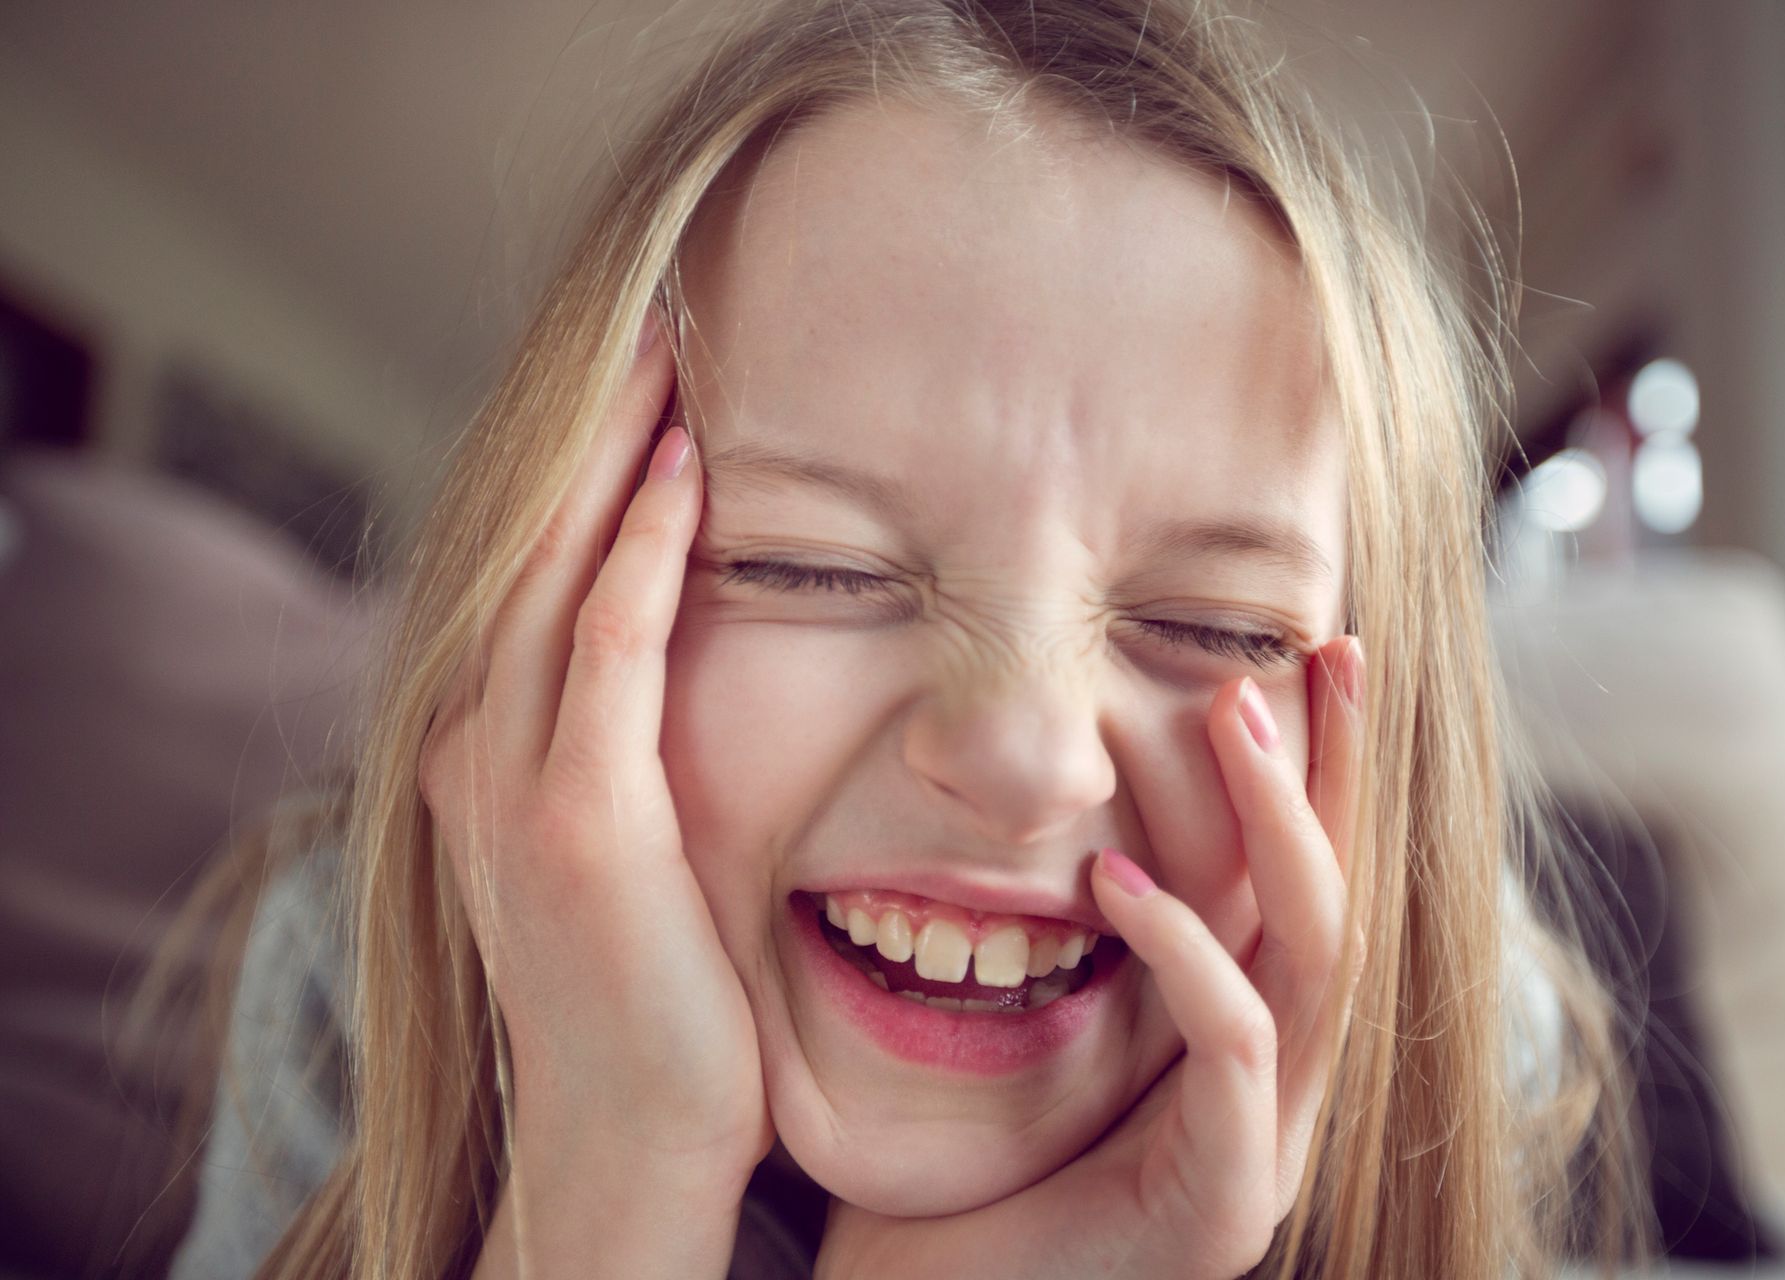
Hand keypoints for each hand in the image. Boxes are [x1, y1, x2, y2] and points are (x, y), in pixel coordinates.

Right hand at [418, 311, 768, 1263]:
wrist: (629, 1137)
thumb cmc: (656, 993)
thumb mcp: (624, 844)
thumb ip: (628, 742)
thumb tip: (698, 644)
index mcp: (485, 747)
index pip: (534, 571)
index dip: (585, 465)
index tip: (649, 375)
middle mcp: (474, 747)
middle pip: (529, 546)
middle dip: (592, 426)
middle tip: (656, 316)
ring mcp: (512, 783)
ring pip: (555, 574)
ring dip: (612, 454)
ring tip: (667, 348)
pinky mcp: (578, 823)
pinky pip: (610, 653)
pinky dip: (639, 554)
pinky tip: (681, 473)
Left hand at [816, 638, 1368, 1279]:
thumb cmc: (951, 1172)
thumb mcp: (1028, 1016)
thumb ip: (1076, 927)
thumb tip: (1063, 786)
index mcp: (1236, 1043)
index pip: (1306, 883)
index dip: (1329, 771)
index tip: (1320, 649)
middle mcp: (1272, 1089)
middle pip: (1342, 903)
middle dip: (1336, 774)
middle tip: (1318, 654)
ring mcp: (1259, 1149)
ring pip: (1316, 959)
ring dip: (1281, 828)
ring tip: (1231, 714)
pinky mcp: (1223, 1207)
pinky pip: (1230, 1049)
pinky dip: (1184, 954)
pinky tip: (1116, 882)